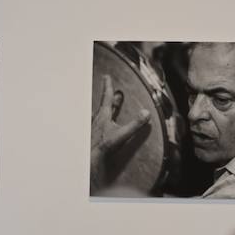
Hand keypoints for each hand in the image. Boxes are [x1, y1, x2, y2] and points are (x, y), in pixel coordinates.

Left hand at [91, 73, 149, 188]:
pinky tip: (104, 126)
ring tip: (111, 106)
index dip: (108, 86)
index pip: (107, 97)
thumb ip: (135, 124)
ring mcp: (93, 127)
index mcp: (104, 115)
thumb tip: (146, 113)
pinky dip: (103, 121)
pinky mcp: (92, 135)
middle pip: (104, 104)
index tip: (106, 77)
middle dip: (109, 96)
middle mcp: (97, 119)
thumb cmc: (103, 146)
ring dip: (106, 109)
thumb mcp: (122, 134)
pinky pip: (99, 124)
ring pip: (100, 114)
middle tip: (111, 89)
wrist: (89, 158)